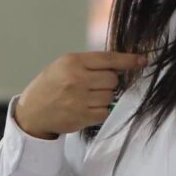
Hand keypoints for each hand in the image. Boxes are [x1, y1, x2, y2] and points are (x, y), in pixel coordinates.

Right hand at [15, 51, 146, 138]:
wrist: (32, 112)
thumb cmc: (51, 84)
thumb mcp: (65, 65)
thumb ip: (90, 63)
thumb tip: (120, 66)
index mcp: (73, 61)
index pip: (108, 59)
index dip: (128, 60)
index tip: (143, 60)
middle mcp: (76, 79)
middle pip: (113, 80)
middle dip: (110, 82)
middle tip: (96, 85)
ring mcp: (79, 99)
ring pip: (110, 96)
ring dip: (105, 97)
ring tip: (88, 97)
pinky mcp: (81, 117)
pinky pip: (105, 112)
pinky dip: (101, 110)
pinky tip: (88, 107)